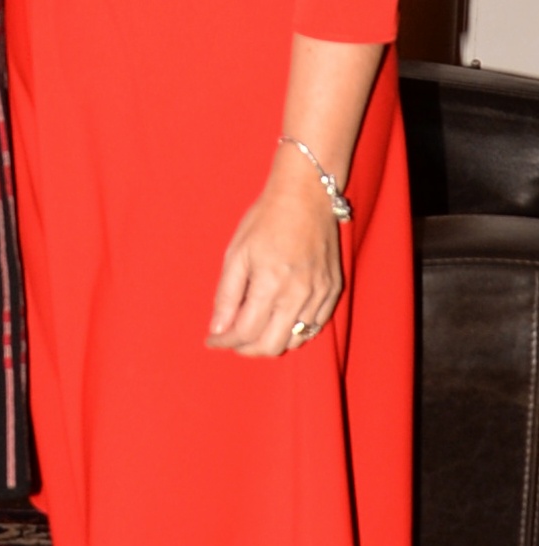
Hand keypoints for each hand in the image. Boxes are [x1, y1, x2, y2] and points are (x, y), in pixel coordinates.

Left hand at [207, 153, 344, 356]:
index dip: (224, 341)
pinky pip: (315, 327)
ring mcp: (320, 294)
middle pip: (271, 345)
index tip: (212, 339)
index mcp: (271, 283)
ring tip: (253, 329)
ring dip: (270, 342)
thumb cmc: (266, 220)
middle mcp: (299, 294)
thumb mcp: (236, 253)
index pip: (245, 332)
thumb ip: (227, 295)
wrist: (307, 196)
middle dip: (245, 349)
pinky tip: (278, 319)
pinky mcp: (334, 290)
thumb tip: (217, 329)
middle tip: (230, 339)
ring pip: (294, 341)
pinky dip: (294, 331)